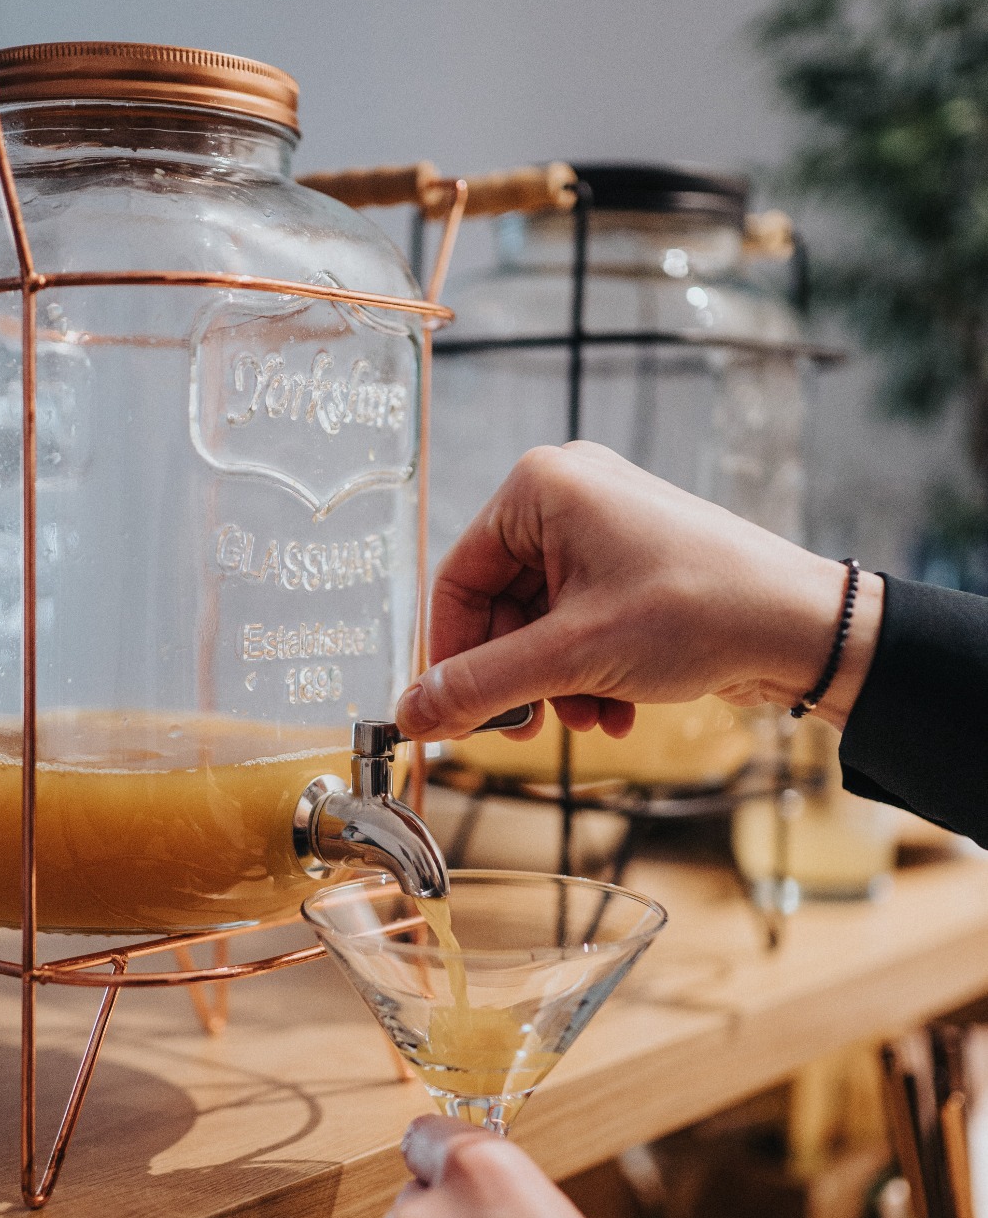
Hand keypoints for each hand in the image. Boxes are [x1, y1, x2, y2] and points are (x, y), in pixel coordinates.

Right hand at [397, 442, 882, 741]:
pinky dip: (591, 673)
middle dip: (518, 677)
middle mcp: (570, 497)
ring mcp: (606, 530)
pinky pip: (581, 624)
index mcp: (541, 488)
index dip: (451, 655)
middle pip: (500, 607)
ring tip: (591, 718)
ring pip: (542, 625)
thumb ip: (481, 686)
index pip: (457, 580)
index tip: (452, 714)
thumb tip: (413, 714)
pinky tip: (620, 709)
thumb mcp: (572, 656)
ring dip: (558, 684)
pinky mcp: (635, 566)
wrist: (803, 628)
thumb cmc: (701, 611)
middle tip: (526, 729)